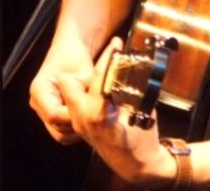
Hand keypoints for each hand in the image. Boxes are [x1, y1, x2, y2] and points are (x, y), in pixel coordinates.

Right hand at [30, 44, 95, 143]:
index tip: (91, 111)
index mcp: (39, 89)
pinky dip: (77, 128)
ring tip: (91, 114)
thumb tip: (95, 110)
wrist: (71, 50)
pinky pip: (64, 132)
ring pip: (61, 134)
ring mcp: (43, 111)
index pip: (54, 115)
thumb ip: (87, 93)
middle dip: (77, 125)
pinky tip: (87, 115)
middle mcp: (37, 103)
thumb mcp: (84, 73)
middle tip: (94, 116)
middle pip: (57, 129)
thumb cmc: (75, 57)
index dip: (74, 116)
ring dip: (78, 128)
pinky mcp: (52, 116)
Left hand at [58, 37, 174, 185]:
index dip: (110, 56)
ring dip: (81, 86)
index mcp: (98, 113)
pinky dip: (82, 98)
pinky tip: (100, 98)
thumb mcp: (140, 108)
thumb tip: (127, 64)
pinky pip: (73, 105)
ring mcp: (78, 124)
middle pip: (67, 82)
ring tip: (100, 87)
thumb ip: (129, 85)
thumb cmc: (142, 138)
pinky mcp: (78, 128)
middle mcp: (82, 118)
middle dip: (82, 76)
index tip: (116, 44)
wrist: (137, 165)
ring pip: (68, 92)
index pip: (100, 74)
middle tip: (101, 74)